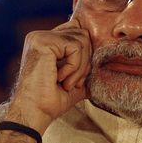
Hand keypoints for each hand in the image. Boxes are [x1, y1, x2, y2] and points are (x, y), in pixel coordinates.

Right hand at [5, 18, 91, 132]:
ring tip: (68, 83)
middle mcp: (41, 36)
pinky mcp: (42, 42)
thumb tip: (106, 60)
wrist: (35, 112)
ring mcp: (40, 37)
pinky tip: (61, 79)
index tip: (81, 75)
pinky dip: (74, 67)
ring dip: (81, 67)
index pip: (77, 30)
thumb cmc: (51, 100)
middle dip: (86, 61)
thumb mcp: (74, 79)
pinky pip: (75, 47)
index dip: (86, 51)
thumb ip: (85, 65)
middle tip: (75, 82)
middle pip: (83, 34)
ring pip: (81, 40)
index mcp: (46, 42)